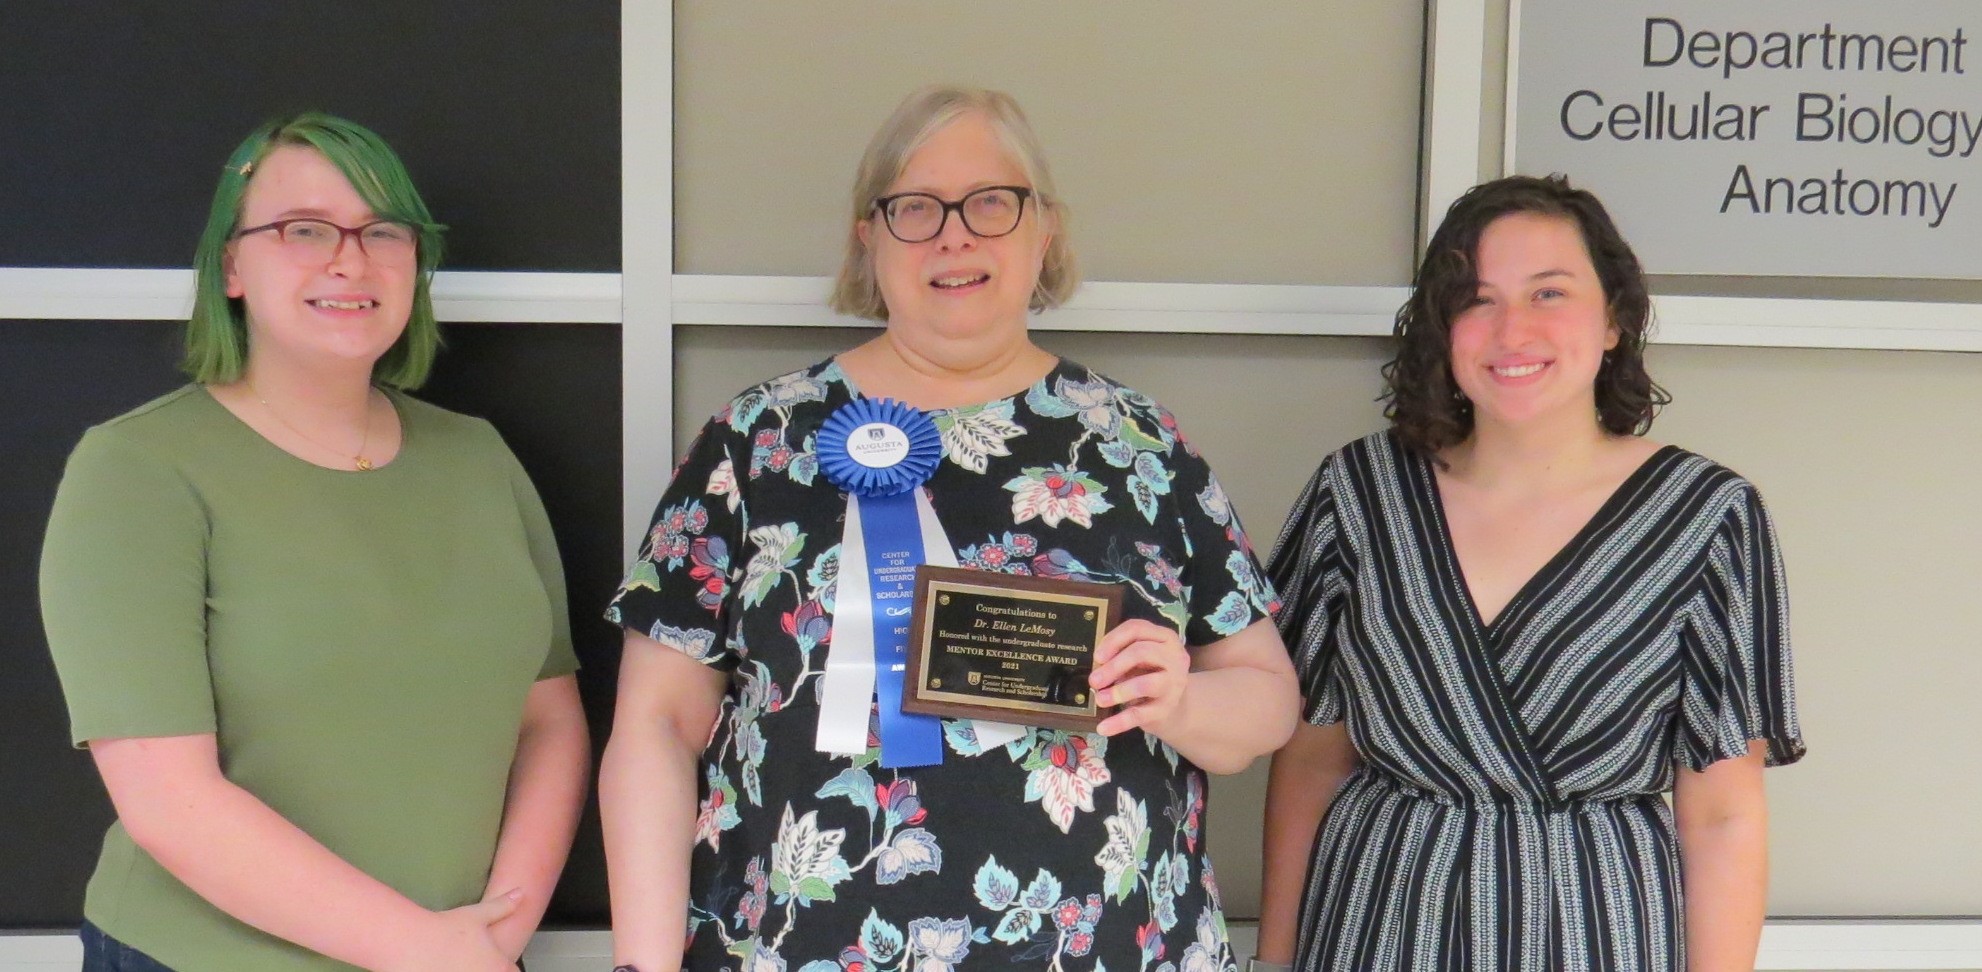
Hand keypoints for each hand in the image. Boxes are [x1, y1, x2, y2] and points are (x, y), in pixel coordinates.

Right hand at [388, 889, 521, 971]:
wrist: (409, 941)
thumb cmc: (444, 928)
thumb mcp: (477, 915)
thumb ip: (503, 906)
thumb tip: (520, 893)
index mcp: (499, 967)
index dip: (503, 967)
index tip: (492, 961)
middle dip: (486, 969)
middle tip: (467, 961)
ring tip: (452, 964)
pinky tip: (441, 968)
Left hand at [1088, 620, 1191, 738]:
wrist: (1175, 705)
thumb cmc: (1151, 673)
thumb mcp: (1139, 657)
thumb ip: (1121, 654)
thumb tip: (1096, 664)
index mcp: (1165, 638)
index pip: (1137, 629)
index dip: (1113, 640)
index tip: (1097, 656)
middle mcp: (1174, 657)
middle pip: (1141, 652)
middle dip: (1113, 666)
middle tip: (1094, 680)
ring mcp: (1173, 684)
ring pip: (1144, 684)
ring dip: (1118, 691)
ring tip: (1100, 699)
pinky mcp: (1166, 709)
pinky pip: (1140, 714)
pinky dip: (1119, 722)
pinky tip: (1103, 728)